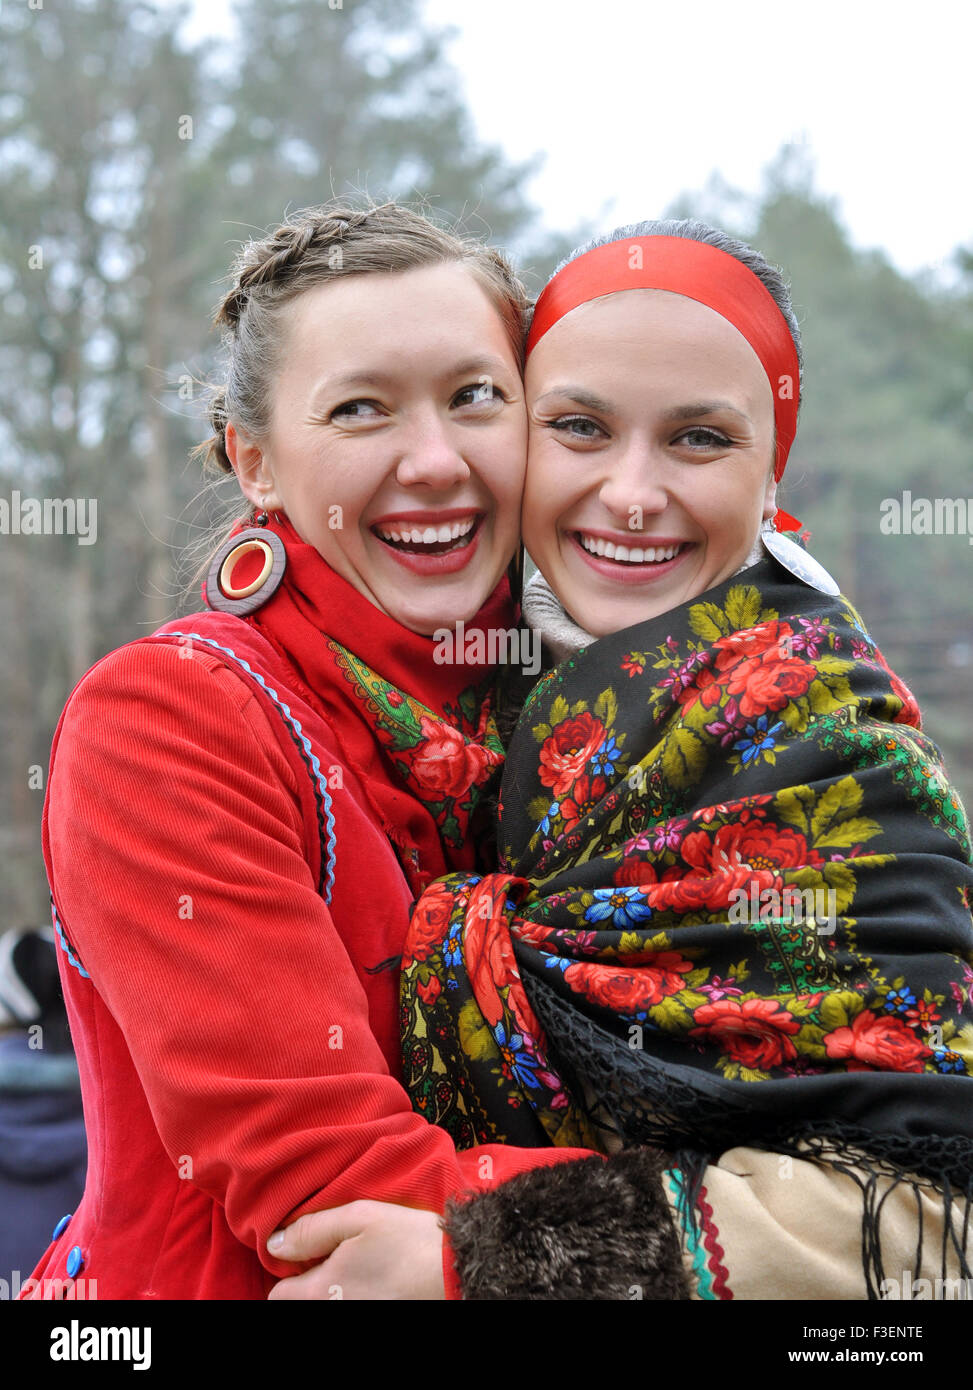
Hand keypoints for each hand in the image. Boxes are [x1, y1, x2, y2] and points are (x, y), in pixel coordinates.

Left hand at [267, 1199, 445, 1300]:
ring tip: (358, 1263)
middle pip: (301, 1302)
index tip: (308, 1250)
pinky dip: (353, 1294)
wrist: (455, 1269)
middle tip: (335, 1252)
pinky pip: (350, 1306)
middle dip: (309, 1279)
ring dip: (333, 1287)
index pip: (277, 1295)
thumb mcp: (358, 1217)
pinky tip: (374, 1275)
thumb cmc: (407, 1239)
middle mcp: (333, 1316)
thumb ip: (311, 1230)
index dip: (287, 1269)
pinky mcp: (376, 1316)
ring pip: (328, 1304)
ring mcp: (357, 1318)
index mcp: (320, 1293)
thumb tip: (273, 1245)